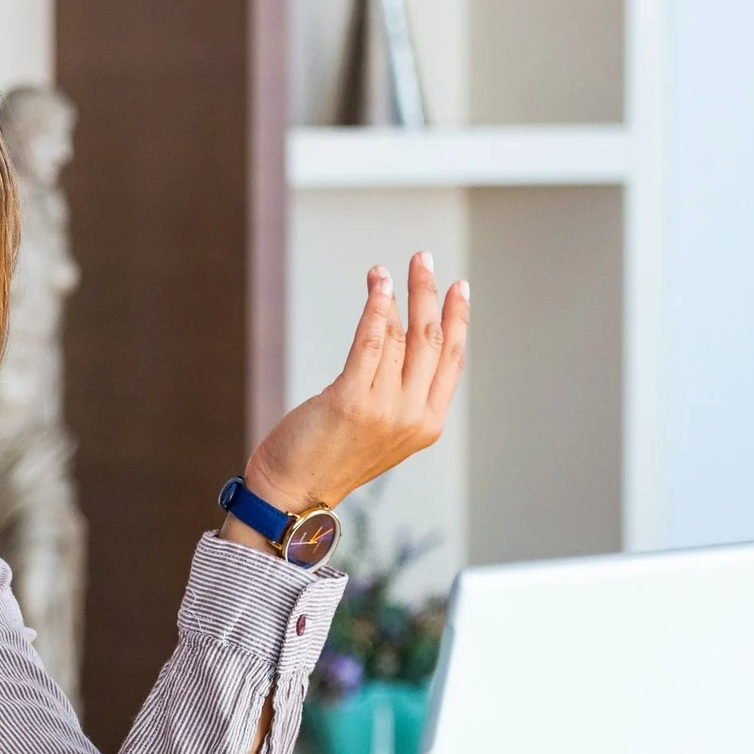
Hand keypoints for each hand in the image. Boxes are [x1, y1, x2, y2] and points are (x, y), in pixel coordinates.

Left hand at [229, 253, 467, 531]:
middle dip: (429, 293)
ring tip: (383, 272)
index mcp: (427, 424)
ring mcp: (384, 409)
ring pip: (399, 336)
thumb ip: (397, 390)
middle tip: (424, 259)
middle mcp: (412, 416)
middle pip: (430, 340)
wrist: (293, 493)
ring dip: (394, 294)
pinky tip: (378, 285)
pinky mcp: (351, 400)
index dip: (458, 320)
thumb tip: (396, 331)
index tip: (460, 287)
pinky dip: (376, 308)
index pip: (453, 361)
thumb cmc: (330, 458)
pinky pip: (371, 342)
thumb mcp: (380, 428)